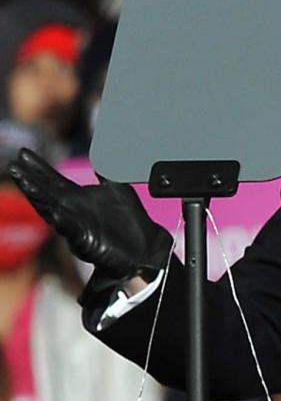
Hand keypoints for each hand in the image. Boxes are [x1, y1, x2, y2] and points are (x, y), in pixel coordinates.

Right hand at [6, 148, 171, 281]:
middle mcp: (73, 210)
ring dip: (38, 197)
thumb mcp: (117, 189)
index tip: (24, 154)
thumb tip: (102, 153)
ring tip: (25, 183)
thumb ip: (105, 173)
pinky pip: (70, 229)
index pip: (53, 180)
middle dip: (30, 180)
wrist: (146, 247)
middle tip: (14, 167)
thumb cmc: (130, 221)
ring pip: (52, 210)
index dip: (39, 167)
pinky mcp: (86, 240)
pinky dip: (62, 221)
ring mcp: (77, 225)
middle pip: (46, 193)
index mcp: (79, 198)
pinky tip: (55, 213)